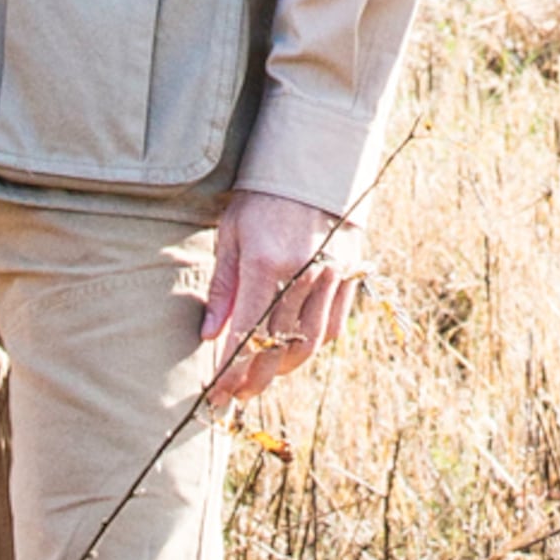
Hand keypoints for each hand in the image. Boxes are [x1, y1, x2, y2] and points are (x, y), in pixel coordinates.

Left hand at [200, 190, 359, 403]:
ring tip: (262, 376)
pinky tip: (293, 349)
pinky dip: (312, 345)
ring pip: (310, 344)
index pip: (247, 334)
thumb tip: (209, 335)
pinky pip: (334, 327)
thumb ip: (224, 287)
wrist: (314, 165)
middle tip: (238, 394)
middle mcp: (304, 274)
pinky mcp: (350, 275)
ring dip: (284, 368)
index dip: (231, 370)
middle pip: (280, 347)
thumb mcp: (232, 234)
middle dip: (256, 379)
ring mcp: (332, 276)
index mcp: (266, 263)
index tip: (217, 391)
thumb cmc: (262, 198)